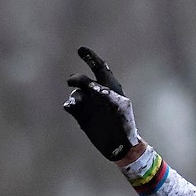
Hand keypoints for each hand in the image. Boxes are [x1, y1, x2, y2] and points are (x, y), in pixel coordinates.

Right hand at [62, 46, 144, 162]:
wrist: (120, 146)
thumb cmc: (125, 124)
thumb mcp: (120, 106)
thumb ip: (107, 93)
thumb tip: (91, 85)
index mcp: (110, 88)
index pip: (100, 68)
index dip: (90, 57)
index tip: (80, 50)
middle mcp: (97, 94)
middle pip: (84, 79)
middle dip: (77, 78)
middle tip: (71, 80)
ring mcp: (88, 105)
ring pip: (76, 94)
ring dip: (75, 96)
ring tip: (76, 103)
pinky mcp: (81, 116)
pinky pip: (71, 105)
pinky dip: (69, 104)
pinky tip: (70, 106)